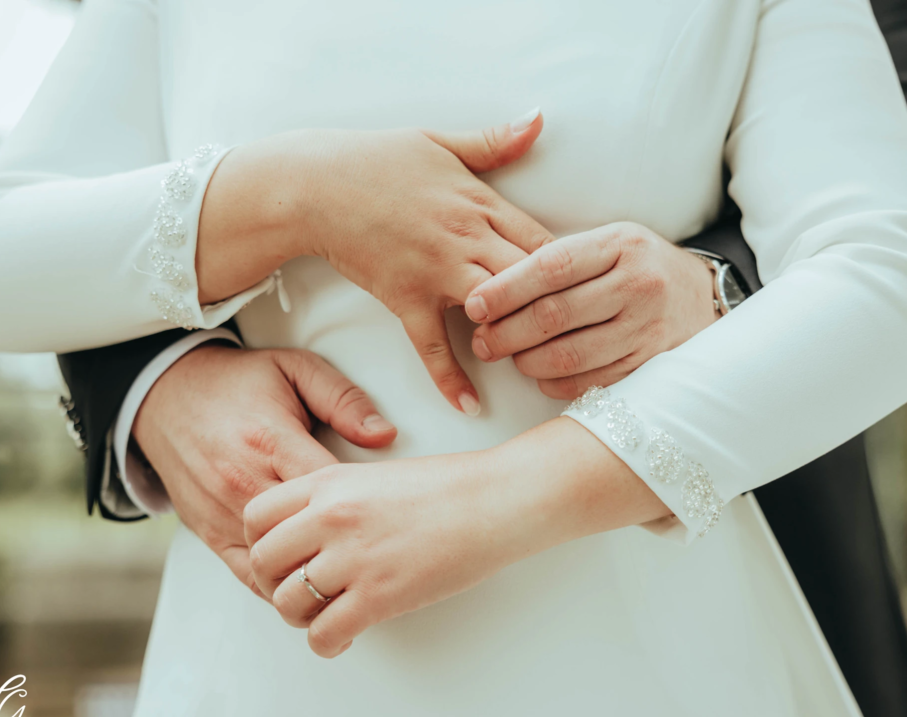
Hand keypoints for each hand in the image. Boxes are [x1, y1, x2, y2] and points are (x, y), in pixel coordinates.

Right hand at [133, 344, 396, 595]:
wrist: (165, 393)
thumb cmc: (236, 382)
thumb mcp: (295, 368)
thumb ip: (343, 399)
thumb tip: (384, 435)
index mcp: (271, 440)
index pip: (328, 492)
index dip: (364, 510)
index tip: (391, 517)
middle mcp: (243, 482)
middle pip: (305, 536)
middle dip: (344, 549)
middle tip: (381, 556)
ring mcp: (223, 512)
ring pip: (277, 565)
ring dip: (313, 575)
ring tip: (352, 582)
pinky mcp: (208, 532)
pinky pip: (246, 575)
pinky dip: (279, 586)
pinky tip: (308, 587)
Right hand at [197, 111, 554, 414]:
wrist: (316, 186)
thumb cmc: (377, 160)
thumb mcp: (440, 141)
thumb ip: (494, 141)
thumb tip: (540, 120)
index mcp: (481, 204)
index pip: (544, 241)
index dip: (574, 269)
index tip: (591, 289)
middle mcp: (467, 241)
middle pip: (531, 280)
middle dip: (558, 307)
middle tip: (580, 335)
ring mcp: (437, 273)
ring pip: (494, 311)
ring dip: (518, 337)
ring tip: (541, 365)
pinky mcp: (405, 299)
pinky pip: (431, 346)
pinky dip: (450, 378)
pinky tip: (469, 405)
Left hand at [244, 418, 666, 657]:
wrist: (495, 500)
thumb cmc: (447, 487)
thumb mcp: (375, 476)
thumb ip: (335, 500)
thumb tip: (308, 535)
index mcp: (328, 482)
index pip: (256, 516)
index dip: (261, 542)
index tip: (280, 557)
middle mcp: (330, 517)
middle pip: (262, 562)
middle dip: (275, 582)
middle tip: (299, 591)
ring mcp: (353, 557)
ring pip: (287, 603)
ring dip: (301, 616)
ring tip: (326, 614)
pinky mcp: (379, 595)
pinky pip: (324, 634)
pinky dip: (327, 643)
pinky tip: (346, 635)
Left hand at [464, 223, 717, 398]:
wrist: (703, 297)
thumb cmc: (639, 267)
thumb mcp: (611, 244)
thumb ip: (563, 260)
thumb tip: (493, 289)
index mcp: (621, 244)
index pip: (551, 266)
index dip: (505, 289)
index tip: (474, 305)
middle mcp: (639, 283)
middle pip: (554, 314)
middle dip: (507, 332)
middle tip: (482, 342)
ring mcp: (648, 327)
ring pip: (569, 355)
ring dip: (527, 362)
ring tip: (509, 358)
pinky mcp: (652, 363)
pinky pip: (591, 381)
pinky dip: (556, 383)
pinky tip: (541, 375)